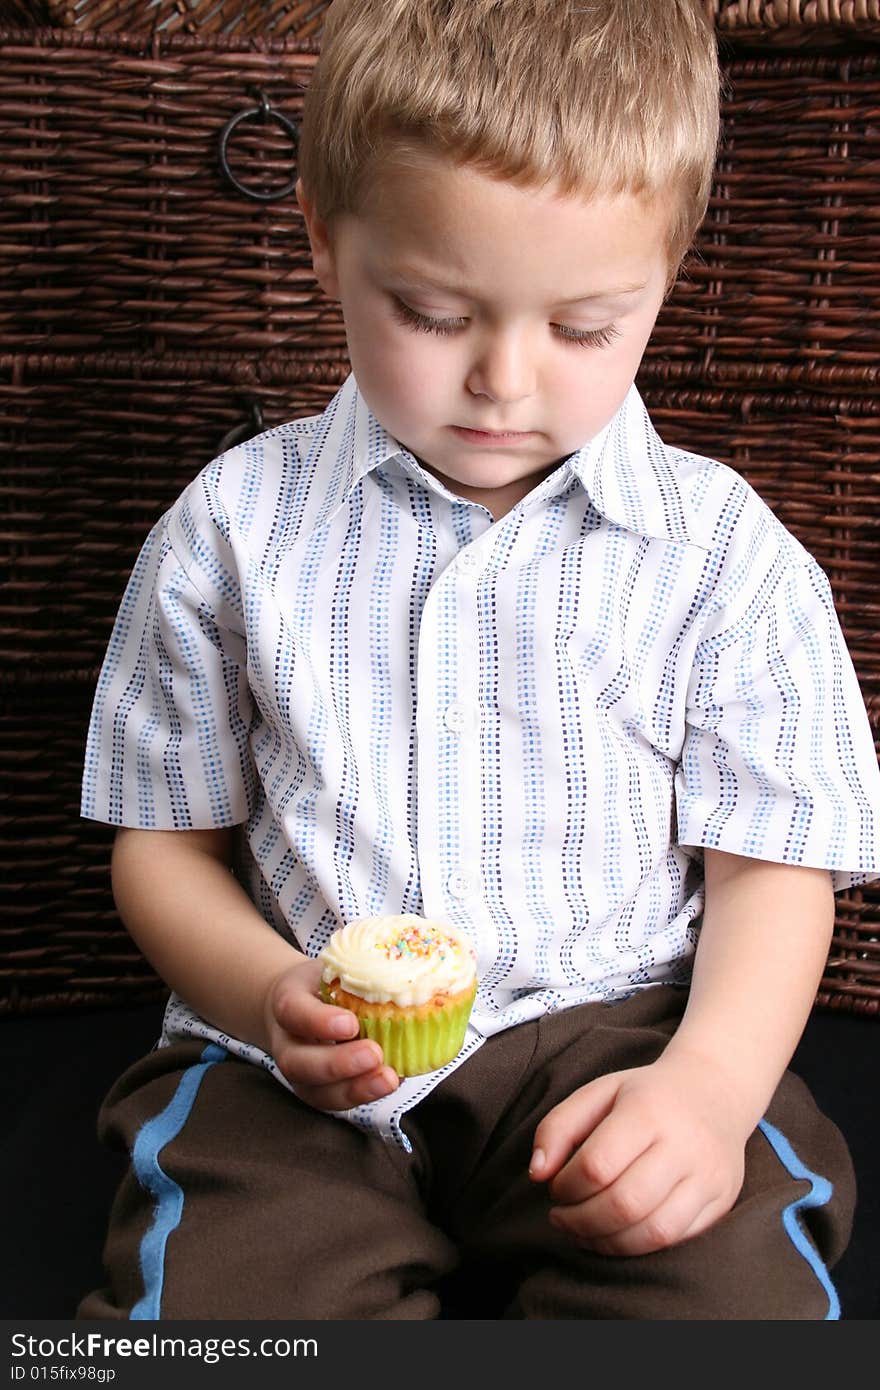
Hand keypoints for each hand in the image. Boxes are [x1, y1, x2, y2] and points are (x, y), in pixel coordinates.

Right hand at [263, 957, 398, 1110]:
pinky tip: (388, 1083)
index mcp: (288, 1001)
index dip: (319, 1021)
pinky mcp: (317, 1089)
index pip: (293, 1012)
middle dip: (337, 1065)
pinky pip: (335, 1101)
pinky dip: (363, 1095)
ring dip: (354, 1090)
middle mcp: (287, 1042)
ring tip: (388, 1079)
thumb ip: (360, 973)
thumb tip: (411, 976)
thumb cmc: (326, 981)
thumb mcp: (336, 966)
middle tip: (374, 1055)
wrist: (300, 1002)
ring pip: (315, 1092)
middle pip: (298, 1062)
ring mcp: (300, 1071)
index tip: (350, 1023)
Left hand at [529, 1051, 751, 1254]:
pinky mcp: (722, 1201)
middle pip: (624, 1204)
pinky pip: (675, 1240)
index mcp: (648, 1110)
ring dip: (606, 1242)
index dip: (565, 1187)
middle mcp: (684, 1145)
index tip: (554, 1187)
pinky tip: (615, 1235)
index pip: (597, 1165)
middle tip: (561, 1218)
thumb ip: (558, 1127)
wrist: (716, 1091)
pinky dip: (637, 1247)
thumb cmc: (645, 1095)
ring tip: (582, 1232)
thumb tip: (537, 1174)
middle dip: (581, 1221)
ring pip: (653, 1232)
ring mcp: (708, 1176)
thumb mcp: (598, 1092)